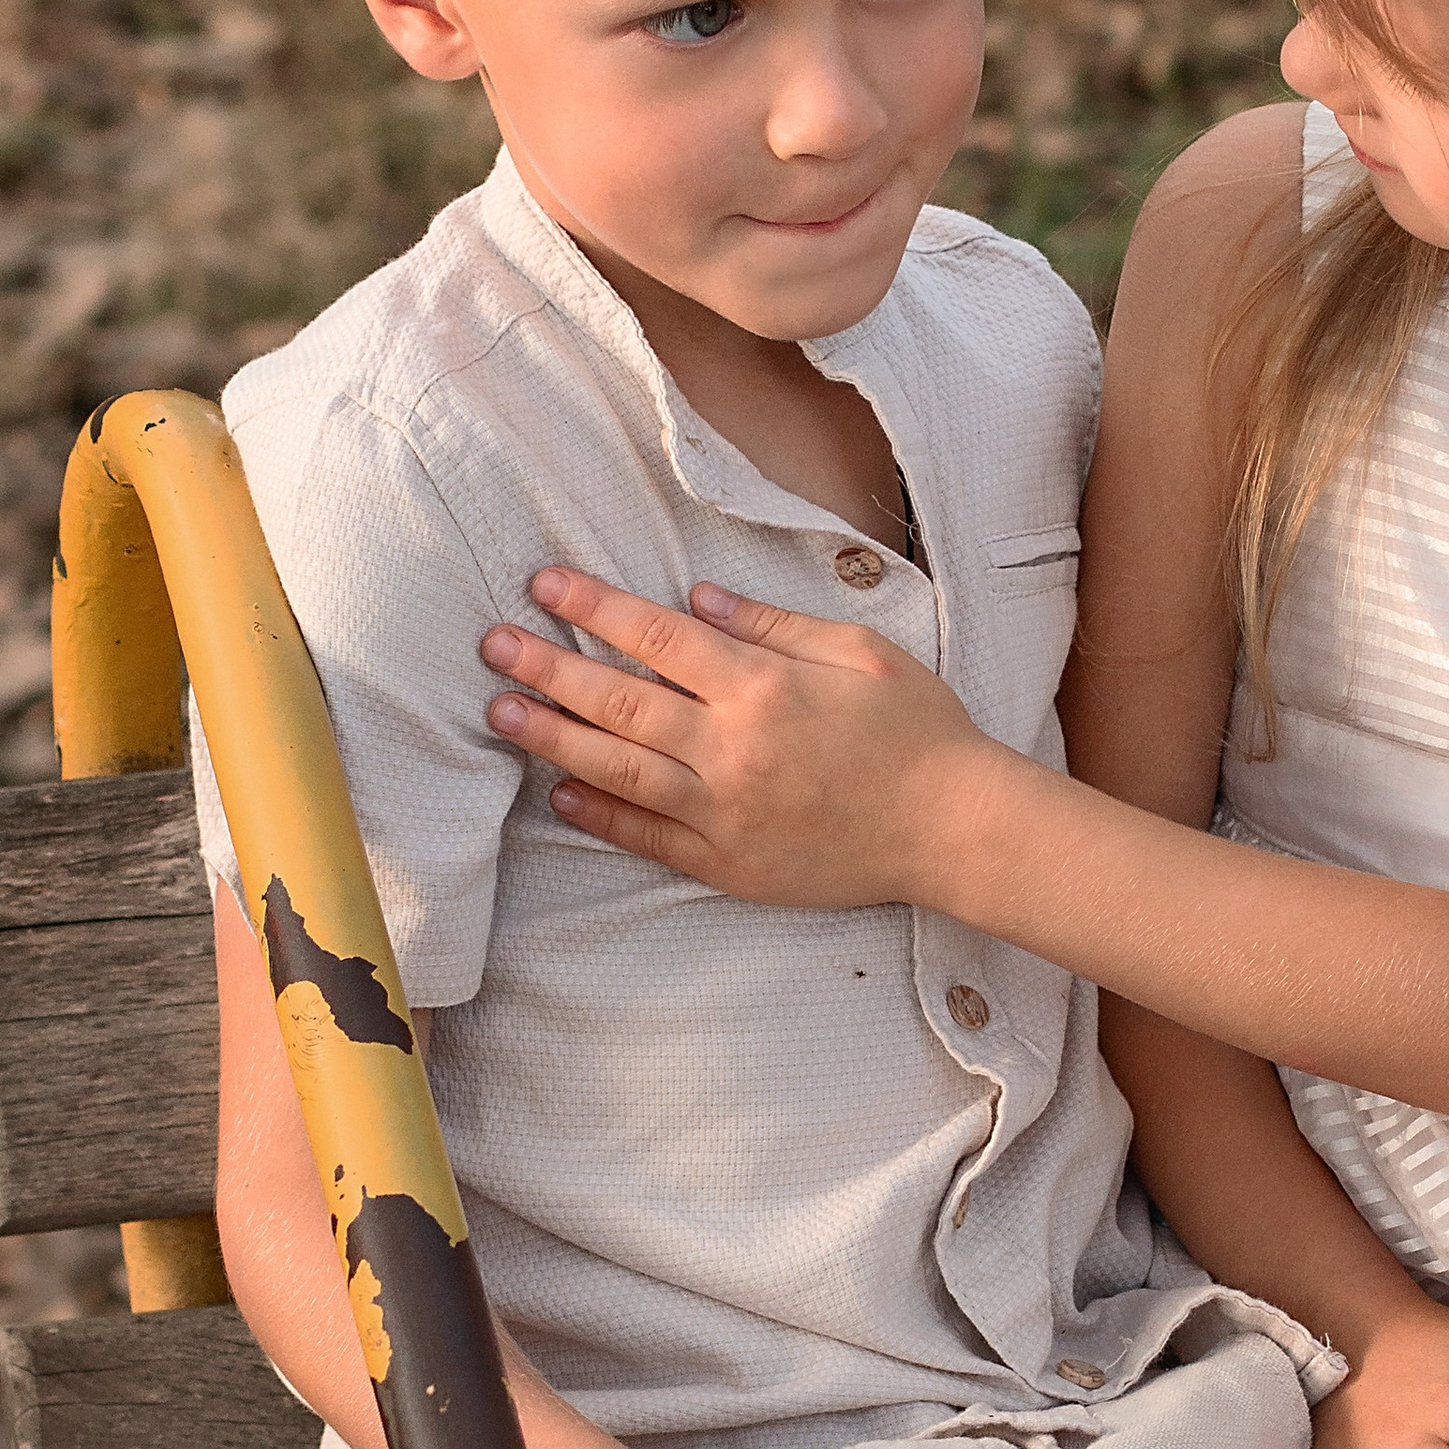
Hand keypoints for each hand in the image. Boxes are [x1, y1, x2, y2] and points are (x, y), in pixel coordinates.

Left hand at [479, 568, 995, 908]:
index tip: (544, 584)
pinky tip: (559, 790)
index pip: (656, 637)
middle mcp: (733, 749)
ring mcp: (726, 812)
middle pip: (619, 701)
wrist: (955, 830)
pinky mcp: (730, 863)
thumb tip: (694, 599)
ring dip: (553, 738)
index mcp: (763, 687)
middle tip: (493, 645)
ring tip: (500, 712)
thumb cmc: (919, 731)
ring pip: (619, 769)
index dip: (594, 608)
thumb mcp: (858, 652)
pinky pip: (649, 836)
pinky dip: (600, 813)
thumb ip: (771, 625)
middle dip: (549, 669)